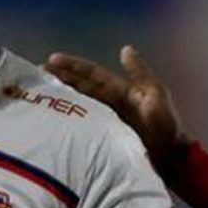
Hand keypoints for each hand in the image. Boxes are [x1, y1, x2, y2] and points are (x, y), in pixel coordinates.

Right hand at [43, 45, 187, 164]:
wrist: (171, 158)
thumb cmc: (166, 126)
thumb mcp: (156, 96)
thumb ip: (140, 74)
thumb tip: (125, 49)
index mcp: (120, 90)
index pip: (92, 75)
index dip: (73, 66)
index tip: (51, 59)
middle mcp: (110, 103)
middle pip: (80, 87)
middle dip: (59, 79)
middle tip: (36, 73)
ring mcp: (105, 120)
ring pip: (78, 105)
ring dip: (60, 97)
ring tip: (38, 93)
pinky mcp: (103, 138)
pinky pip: (82, 125)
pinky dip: (67, 120)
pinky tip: (52, 121)